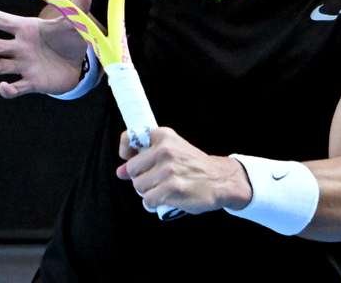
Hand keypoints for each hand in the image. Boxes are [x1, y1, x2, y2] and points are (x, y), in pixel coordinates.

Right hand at [0, 0, 93, 97]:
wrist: (78, 64)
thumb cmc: (68, 39)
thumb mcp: (73, 24)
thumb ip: (76, 11)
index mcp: (26, 29)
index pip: (1, 20)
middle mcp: (19, 47)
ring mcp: (23, 66)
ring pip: (0, 66)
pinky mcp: (31, 83)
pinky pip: (16, 88)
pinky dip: (8, 90)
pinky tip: (4, 87)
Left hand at [116, 127, 251, 214]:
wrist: (220, 180)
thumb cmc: (194, 166)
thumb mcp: (173, 151)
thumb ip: (145, 159)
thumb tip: (120, 172)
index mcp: (164, 136)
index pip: (130, 138)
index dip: (126, 151)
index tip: (130, 158)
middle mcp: (165, 150)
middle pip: (133, 170)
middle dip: (141, 178)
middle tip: (158, 179)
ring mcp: (168, 170)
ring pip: (140, 187)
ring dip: (149, 192)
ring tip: (165, 188)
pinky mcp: (171, 189)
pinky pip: (149, 201)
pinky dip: (155, 203)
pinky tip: (168, 198)